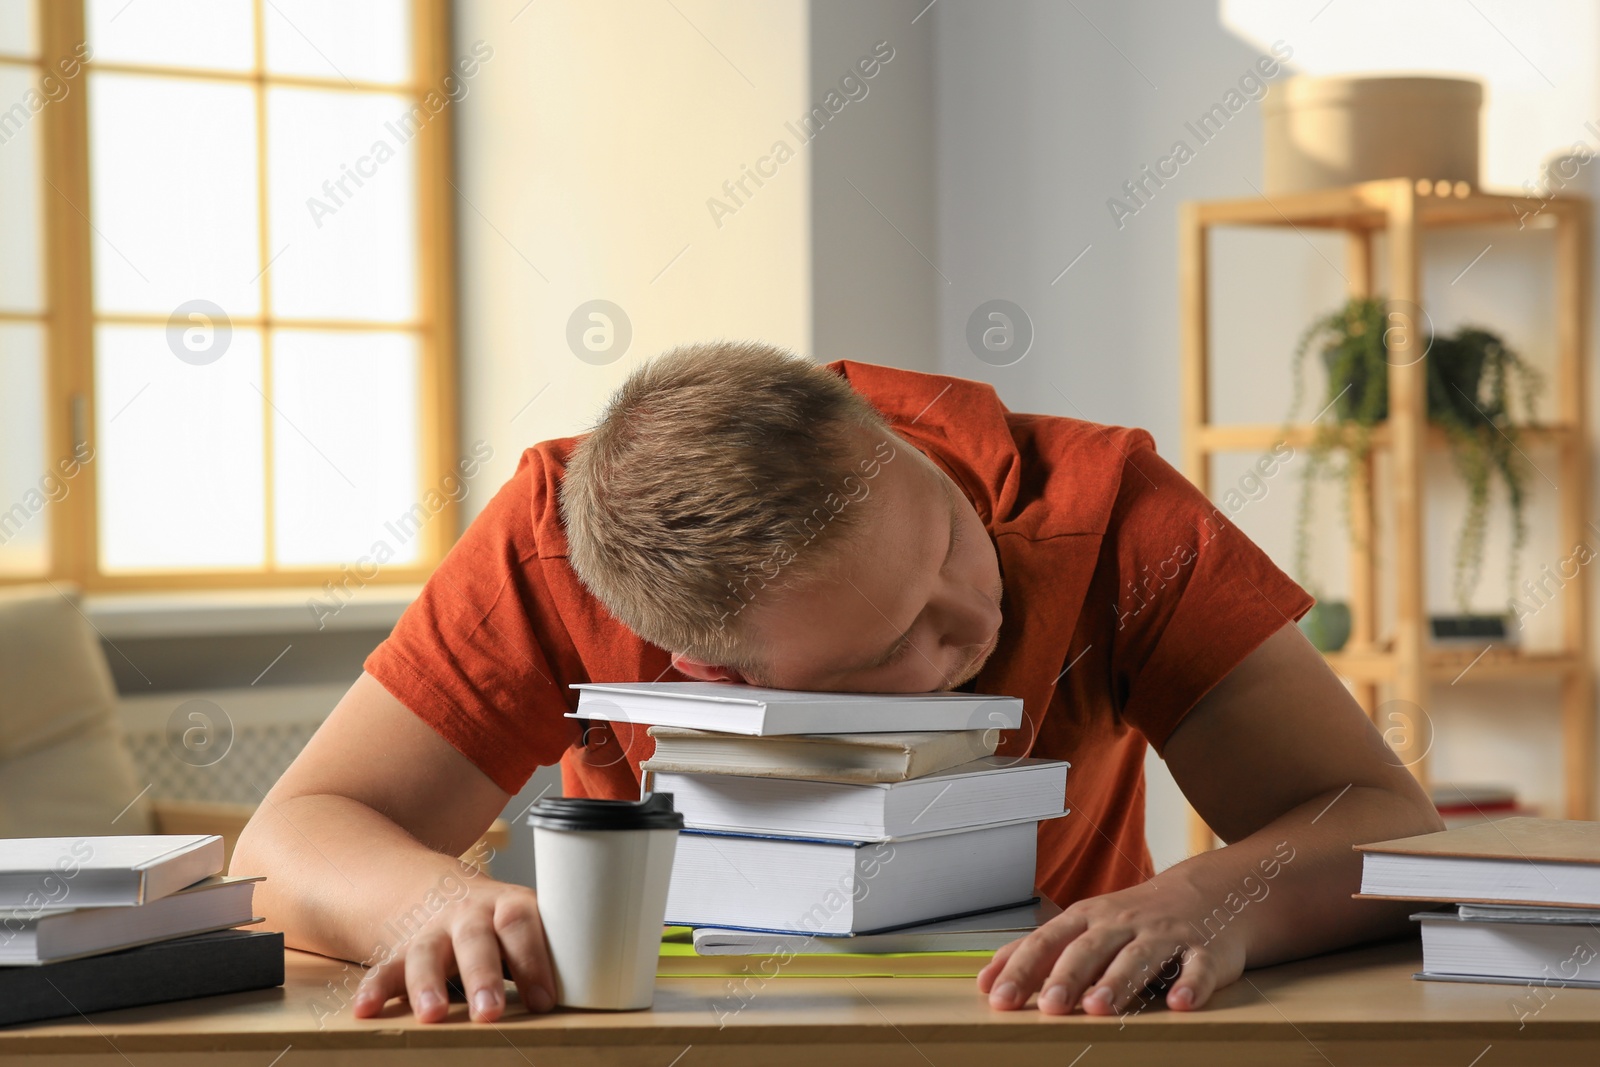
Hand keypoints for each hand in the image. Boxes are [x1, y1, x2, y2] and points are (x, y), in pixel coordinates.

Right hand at [351, 878, 555, 1022]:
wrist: (441, 890)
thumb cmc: (500, 923)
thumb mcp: (525, 925)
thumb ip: (549, 954)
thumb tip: (591, 995)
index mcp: (508, 905)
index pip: (522, 925)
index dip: (533, 961)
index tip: (544, 1001)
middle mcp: (469, 914)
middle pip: (475, 940)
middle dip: (482, 976)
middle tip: (490, 1013)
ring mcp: (432, 931)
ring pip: (427, 953)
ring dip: (427, 985)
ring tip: (432, 1015)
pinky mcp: (401, 950)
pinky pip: (385, 967)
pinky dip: (374, 989)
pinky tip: (365, 1011)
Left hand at [977, 874, 1246, 1015]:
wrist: (1209, 892)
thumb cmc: (1133, 918)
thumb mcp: (1084, 925)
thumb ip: (1039, 951)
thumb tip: (987, 979)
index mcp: (1087, 918)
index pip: (1047, 942)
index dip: (1022, 968)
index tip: (999, 997)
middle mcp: (1122, 923)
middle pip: (1090, 948)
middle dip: (1068, 976)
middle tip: (1050, 1006)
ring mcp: (1165, 935)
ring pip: (1139, 957)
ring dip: (1119, 982)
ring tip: (1099, 1008)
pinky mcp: (1205, 951)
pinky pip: (1199, 968)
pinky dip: (1192, 985)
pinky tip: (1181, 1003)